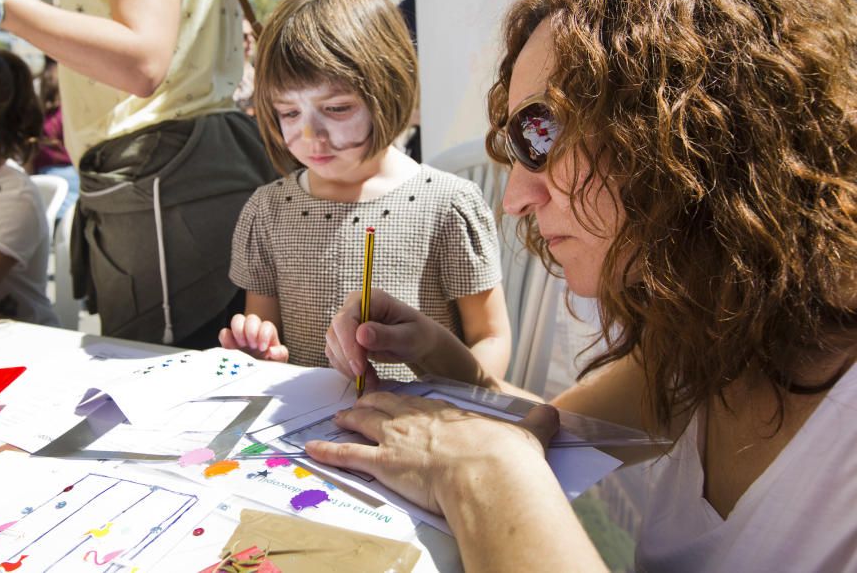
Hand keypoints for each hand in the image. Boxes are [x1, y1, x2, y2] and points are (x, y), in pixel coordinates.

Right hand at [218, 313, 288, 361]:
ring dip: (239, 331)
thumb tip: (272, 350)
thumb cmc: (270, 366)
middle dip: (251, 331)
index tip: (262, 348)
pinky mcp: (228, 343)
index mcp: (268, 334)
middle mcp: (254, 331)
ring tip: (241, 345)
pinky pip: (224, 333)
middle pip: (252, 318)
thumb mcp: (279, 361)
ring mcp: (240, 335)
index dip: (264, 334)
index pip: (267, 325)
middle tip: (252, 345)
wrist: (256, 376)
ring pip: (237, 319)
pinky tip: (233, 350)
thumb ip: (281, 354)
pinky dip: (226, 339)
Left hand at [306, 392, 559, 514]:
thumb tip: (555, 414)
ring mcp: (396, 438)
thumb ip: (537, 424)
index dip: (402, 398)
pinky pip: (347, 455)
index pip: (416, 399)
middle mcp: (415, 418)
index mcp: (444, 411)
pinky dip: (328, 451)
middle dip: (368, 403)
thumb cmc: (506, 456)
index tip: (394, 395)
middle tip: (357, 403)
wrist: (488, 472)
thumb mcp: (527, 434)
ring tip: (336, 418)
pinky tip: (313, 449)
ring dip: (347, 420)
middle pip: (383, 404)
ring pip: (362, 423)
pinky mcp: (383, 463)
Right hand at [324, 288, 474, 389]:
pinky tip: (367, 377)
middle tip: (365, 378)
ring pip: (333, 346)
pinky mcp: (346, 339)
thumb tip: (361, 334)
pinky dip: (348, 369)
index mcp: (370, 299)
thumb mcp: (408, 336)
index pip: (346, 318)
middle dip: (347, 359)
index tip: (359, 368)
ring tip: (372, 380)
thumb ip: (386, 335)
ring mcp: (348, 323)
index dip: (348, 344)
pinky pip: (337, 355)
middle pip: (335, 333)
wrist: (418, 341)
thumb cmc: (418, 334)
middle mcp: (354, 307)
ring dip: (348, 367)